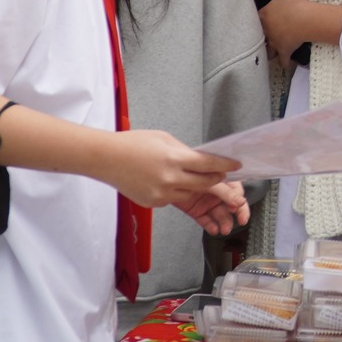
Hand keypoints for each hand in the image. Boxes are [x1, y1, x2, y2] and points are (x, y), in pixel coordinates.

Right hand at [101, 128, 240, 209]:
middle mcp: (170, 178)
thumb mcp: (165, 139)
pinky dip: (178, 191)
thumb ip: (185, 151)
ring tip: (196, 178)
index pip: (209, 165)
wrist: (106, 159)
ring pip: (191, 193)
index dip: (225, 166)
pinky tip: (169, 181)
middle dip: (218, 181)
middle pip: (204, 184)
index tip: (235, 166)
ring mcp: (161, 193)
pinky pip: (174, 199)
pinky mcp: (153, 202)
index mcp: (175, 159)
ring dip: (198, 187)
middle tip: (225, 179)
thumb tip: (200, 158)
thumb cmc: (133, 144)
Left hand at [176, 181, 250, 235]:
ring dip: (224, 222)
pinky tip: (214, 230)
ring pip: (219, 215)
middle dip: (236, 215)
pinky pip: (205, 220)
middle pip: (230, 206)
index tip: (240, 209)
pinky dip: (210, 226)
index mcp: (224, 181)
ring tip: (224, 229)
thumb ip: (226, 192)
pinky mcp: (197, 211)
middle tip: (240, 222)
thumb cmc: (192, 174)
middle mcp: (217, 193)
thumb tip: (241, 202)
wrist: (168, 178)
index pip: (237, 192)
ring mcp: (207, 203)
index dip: (240, 202)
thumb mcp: (212, 182)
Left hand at [258, 0, 333, 64]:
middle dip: (261, 37)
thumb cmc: (295, 3)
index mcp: (263, 16)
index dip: (258, 19)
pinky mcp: (284, 50)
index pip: (256, 18)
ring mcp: (274, 42)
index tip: (261, 19)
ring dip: (267, 51)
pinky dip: (283, 62)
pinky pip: (282, 60)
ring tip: (269, 52)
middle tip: (264, 36)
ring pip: (267, 50)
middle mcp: (266, 31)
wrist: (306, 19)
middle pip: (259, 36)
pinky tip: (283, 63)